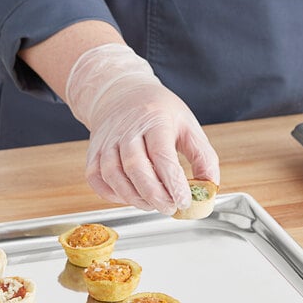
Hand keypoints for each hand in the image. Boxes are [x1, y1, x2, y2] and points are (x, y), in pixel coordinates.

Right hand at [65, 44, 219, 213]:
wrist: (122, 93)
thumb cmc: (159, 113)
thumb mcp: (188, 126)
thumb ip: (203, 157)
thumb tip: (209, 188)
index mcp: (155, 120)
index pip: (162, 155)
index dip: (173, 183)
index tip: (184, 201)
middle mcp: (127, 129)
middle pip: (136, 168)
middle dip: (154, 195)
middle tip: (170, 208)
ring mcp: (107, 141)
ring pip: (113, 175)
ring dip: (133, 198)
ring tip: (151, 205)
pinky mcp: (93, 152)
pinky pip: (96, 178)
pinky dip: (111, 194)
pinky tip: (128, 197)